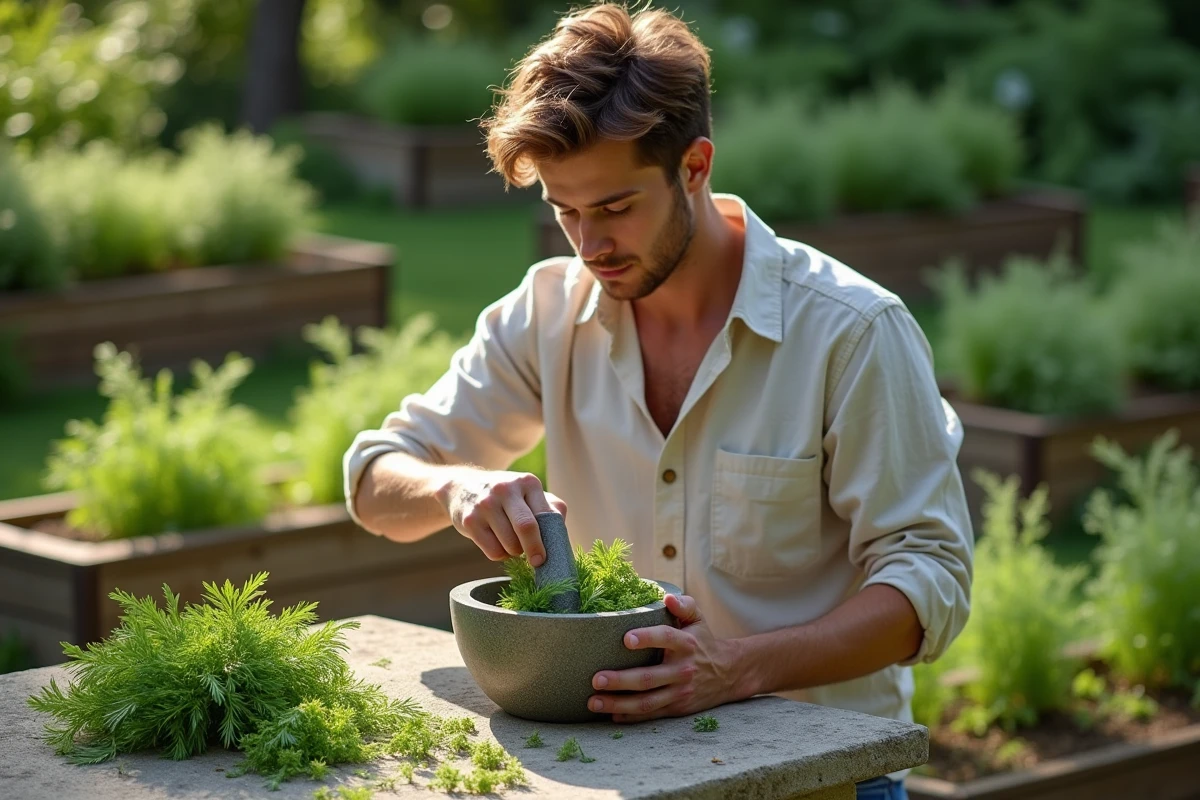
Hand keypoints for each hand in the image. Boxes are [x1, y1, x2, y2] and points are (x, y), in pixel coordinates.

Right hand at [437, 469, 566, 565]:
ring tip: (512, 542)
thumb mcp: (528, 492)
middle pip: (526, 527)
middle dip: (534, 550)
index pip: (545, 515)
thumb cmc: (506, 496)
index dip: (550, 539)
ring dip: (515, 552)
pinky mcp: (469, 520)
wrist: (462, 486)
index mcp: (527, 482)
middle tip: (537, 562)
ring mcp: (486, 504)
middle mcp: (506, 489)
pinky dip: (499, 554)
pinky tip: (497, 542)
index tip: (551, 555)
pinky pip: (493, 551)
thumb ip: (550, 509)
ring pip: (509, 544)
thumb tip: (561, 536)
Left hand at [588, 594, 740, 722]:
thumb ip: (684, 605)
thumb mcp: (698, 618)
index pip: (666, 638)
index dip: (647, 638)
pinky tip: (611, 715)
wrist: (728, 673)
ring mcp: (679, 692)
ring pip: (646, 702)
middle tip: (596, 679)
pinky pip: (651, 714)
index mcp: (686, 643)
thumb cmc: (703, 640)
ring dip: (618, 704)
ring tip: (593, 702)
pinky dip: (630, 717)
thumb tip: (667, 599)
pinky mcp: (677, 708)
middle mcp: (682, 670)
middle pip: (649, 678)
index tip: (625, 639)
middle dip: (620, 680)